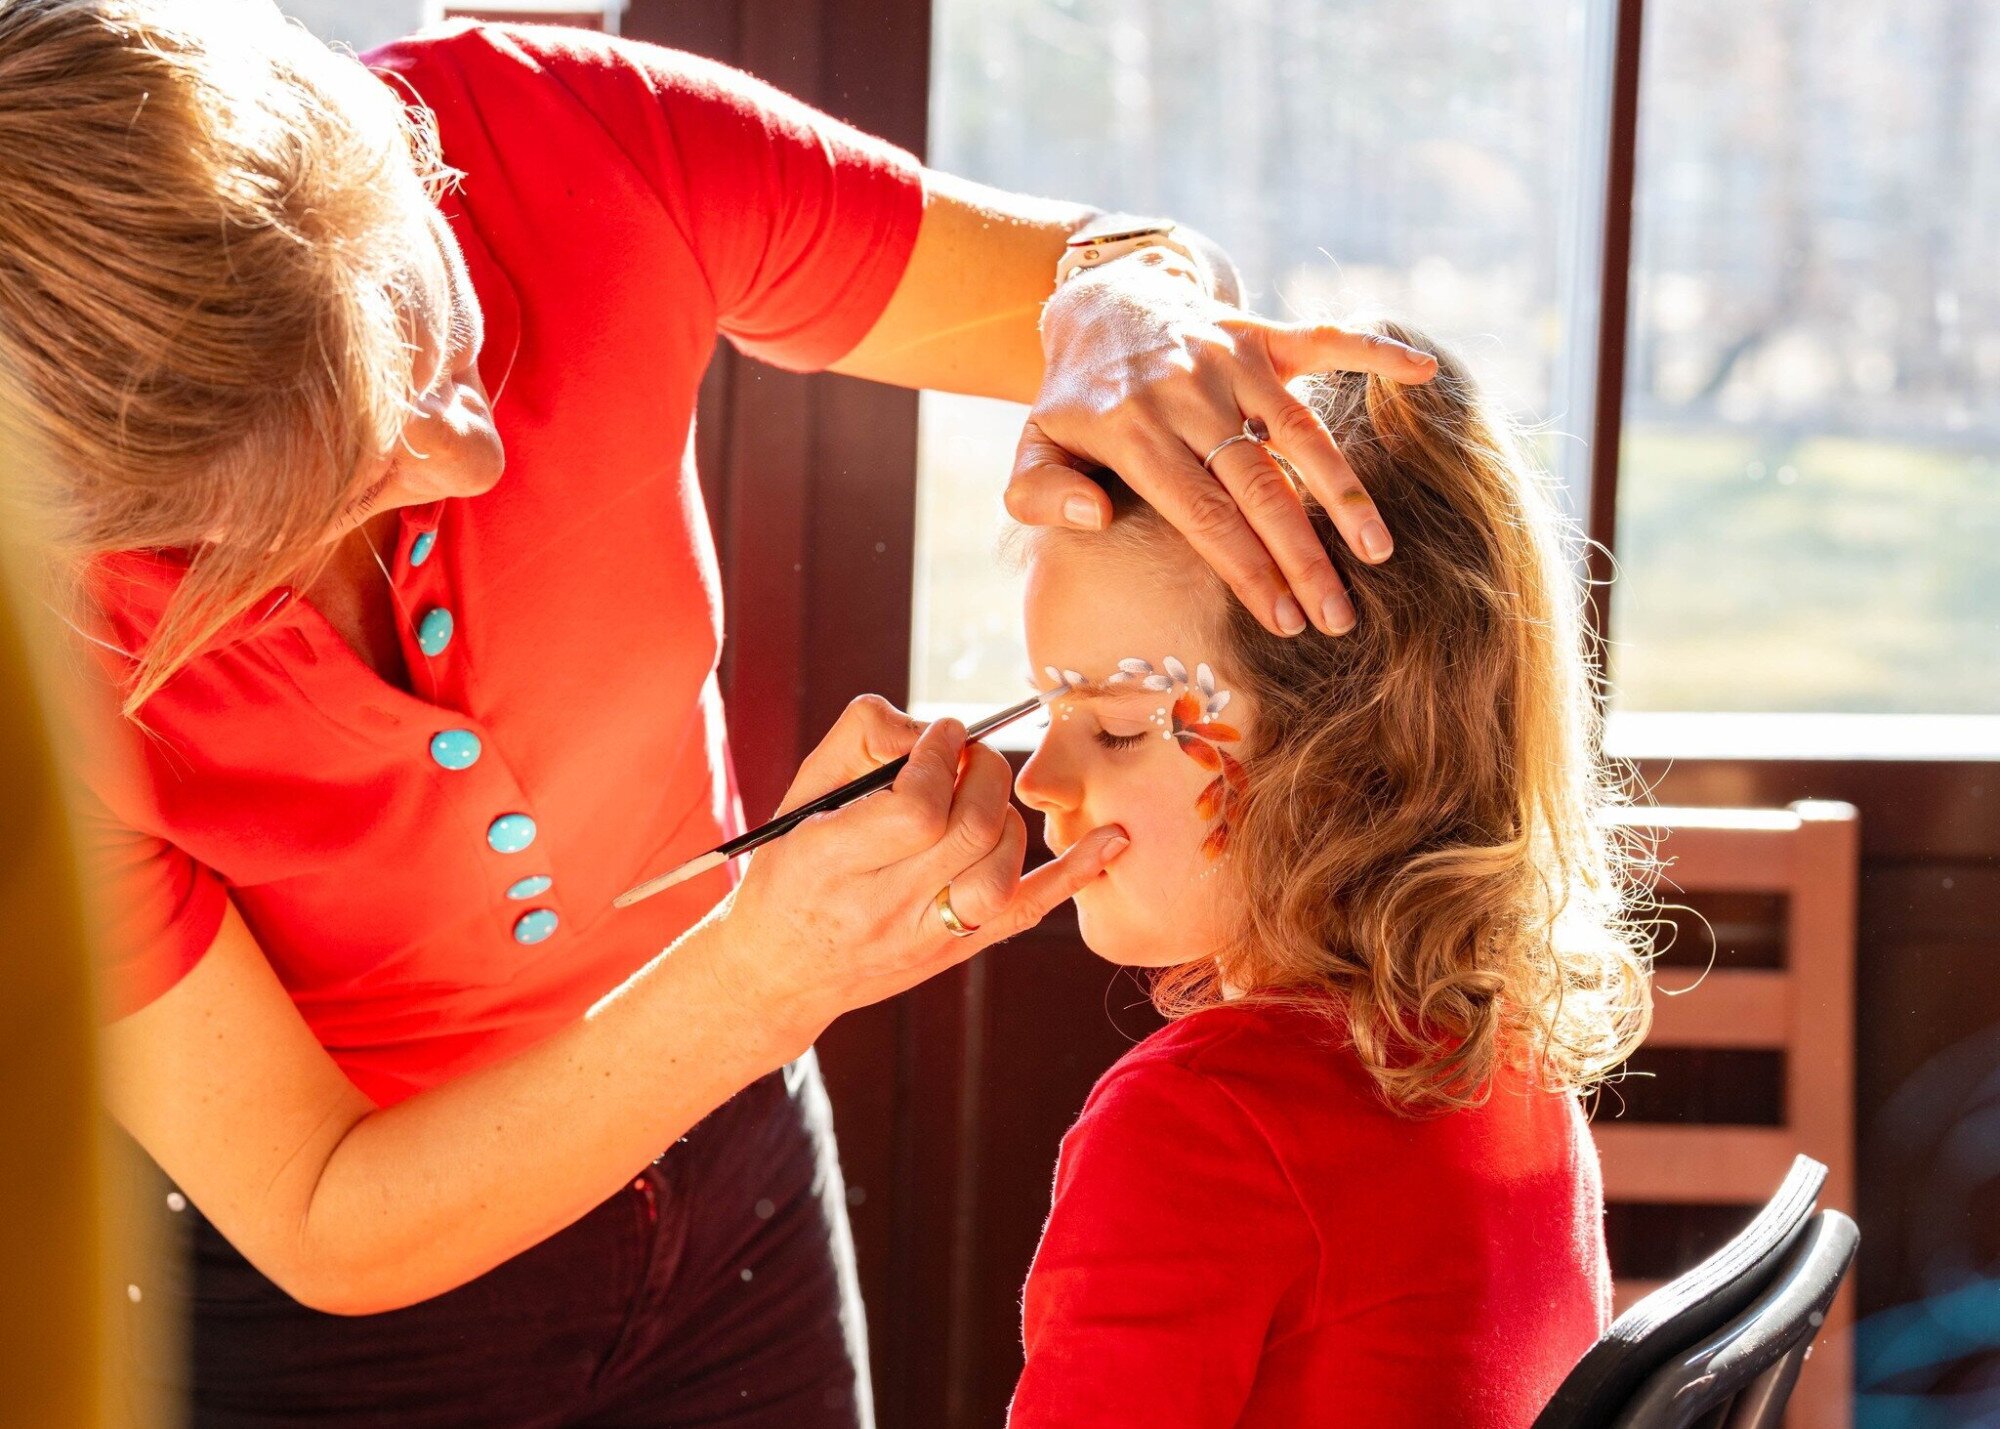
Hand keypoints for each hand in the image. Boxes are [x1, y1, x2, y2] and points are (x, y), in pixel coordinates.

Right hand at [713, 695, 1127, 1051]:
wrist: (782, 970)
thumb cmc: (789, 867)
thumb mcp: (798, 795)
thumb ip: (860, 740)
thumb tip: (932, 727)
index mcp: (832, 862)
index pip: (916, 808)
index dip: (941, 758)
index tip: (943, 732)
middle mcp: (883, 907)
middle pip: (969, 831)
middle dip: (983, 773)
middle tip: (969, 754)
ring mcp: (926, 936)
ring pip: (1002, 867)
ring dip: (1006, 813)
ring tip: (980, 794)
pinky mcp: (958, 949)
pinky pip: (1028, 912)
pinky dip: (1075, 874)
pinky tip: (1112, 839)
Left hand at [1008, 263, 1439, 635]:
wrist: (1099, 302)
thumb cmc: (1074, 401)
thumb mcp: (1031, 446)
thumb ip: (1040, 493)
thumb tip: (1093, 519)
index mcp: (1132, 431)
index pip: (1202, 515)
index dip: (1248, 570)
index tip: (1284, 621)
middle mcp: (1187, 391)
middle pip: (1258, 486)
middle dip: (1302, 557)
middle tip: (1338, 616)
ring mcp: (1228, 357)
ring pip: (1298, 431)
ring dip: (1343, 492)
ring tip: (1377, 552)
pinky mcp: (1258, 331)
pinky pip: (1323, 337)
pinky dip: (1374, 350)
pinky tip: (1423, 375)